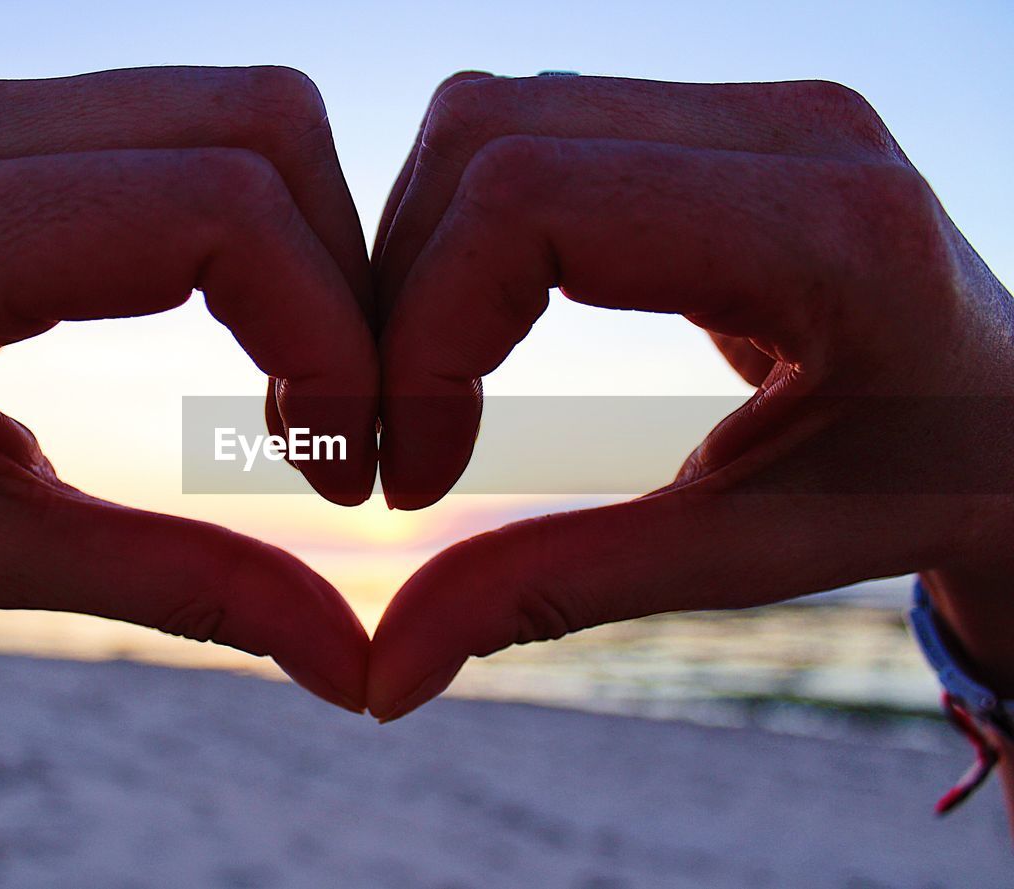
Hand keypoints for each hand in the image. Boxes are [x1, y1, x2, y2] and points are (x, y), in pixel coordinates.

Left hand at [0, 66, 379, 708]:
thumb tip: (350, 666)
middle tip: (343, 422)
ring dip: (320, 248)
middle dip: (348, 283)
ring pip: (253, 110)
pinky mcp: (22, 107)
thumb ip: (182, 592)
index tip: (344, 463)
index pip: (217, 211)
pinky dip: (273, 225)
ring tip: (302, 382)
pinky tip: (256, 326)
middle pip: (263, 128)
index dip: (329, 333)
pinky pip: (209, 126)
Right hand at [367, 72, 1013, 746]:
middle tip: (393, 432)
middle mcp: (790, 126)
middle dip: (396, 294)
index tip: (409, 472)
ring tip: (427, 388)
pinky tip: (477, 330)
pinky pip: (530, 132)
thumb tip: (389, 673)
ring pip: (489, 120)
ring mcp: (750, 103)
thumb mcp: (746, 554)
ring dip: (417, 258)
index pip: (530, 205)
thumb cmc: (916, 492)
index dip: (422, 336)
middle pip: (486, 138)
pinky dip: (462, 232)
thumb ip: (561, 591)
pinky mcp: (709, 115)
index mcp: (825, 230)